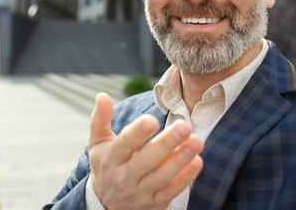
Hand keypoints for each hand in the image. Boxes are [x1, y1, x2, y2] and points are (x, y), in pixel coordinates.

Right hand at [88, 93, 203, 209]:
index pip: (124, 144)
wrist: (106, 206)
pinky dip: (185, 178)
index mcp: (110, 158)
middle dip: (166, 143)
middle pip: (146, 160)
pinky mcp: (154, 203)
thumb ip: (100, 119)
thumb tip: (102, 95)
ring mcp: (139, 192)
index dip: (137, 133)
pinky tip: (197, 161)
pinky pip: (171, 191)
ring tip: (196, 141)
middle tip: (184, 126)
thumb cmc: (106, 165)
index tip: (152, 119)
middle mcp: (124, 177)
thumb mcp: (98, 143)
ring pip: (162, 176)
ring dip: (181, 159)